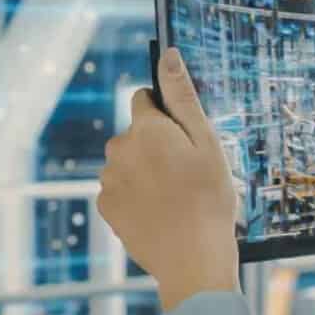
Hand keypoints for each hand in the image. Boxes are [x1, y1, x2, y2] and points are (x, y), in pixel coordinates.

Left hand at [97, 47, 241, 311]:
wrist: (192, 259)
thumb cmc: (208, 198)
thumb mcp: (206, 141)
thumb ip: (182, 96)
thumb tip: (168, 55)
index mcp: (145, 128)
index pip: (143, 99)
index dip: (165, 115)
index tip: (183, 138)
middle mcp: (118, 149)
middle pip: (135, 134)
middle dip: (155, 145)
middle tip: (186, 173)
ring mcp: (108, 179)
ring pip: (127, 163)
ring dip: (145, 172)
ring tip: (174, 197)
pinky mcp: (106, 207)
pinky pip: (120, 190)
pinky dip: (136, 197)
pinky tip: (159, 212)